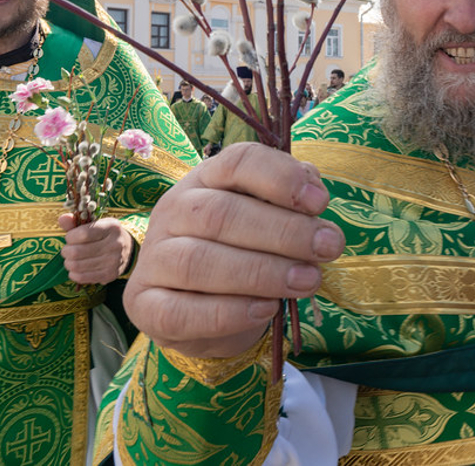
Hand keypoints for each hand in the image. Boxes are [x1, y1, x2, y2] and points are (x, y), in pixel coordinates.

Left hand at [59, 215, 133, 284]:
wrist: (127, 250)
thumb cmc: (104, 235)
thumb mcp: (94, 224)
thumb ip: (76, 222)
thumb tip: (62, 219)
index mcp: (111, 227)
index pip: (83, 234)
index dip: (70, 237)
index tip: (70, 237)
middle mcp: (115, 243)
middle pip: (76, 252)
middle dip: (66, 251)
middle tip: (68, 250)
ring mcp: (114, 260)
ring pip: (77, 265)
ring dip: (69, 263)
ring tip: (72, 260)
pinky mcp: (110, 274)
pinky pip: (82, 277)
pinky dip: (73, 274)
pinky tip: (76, 269)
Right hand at [122, 143, 344, 358]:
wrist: (207, 309)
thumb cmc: (248, 250)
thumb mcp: (271, 218)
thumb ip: (292, 202)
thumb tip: (314, 196)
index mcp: (206, 179)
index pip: (238, 162)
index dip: (281, 178)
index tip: (320, 202)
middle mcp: (173, 211)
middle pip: (222, 213)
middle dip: (284, 232)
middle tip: (328, 248)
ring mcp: (154, 259)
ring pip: (199, 262)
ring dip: (262, 272)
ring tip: (308, 281)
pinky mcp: (146, 306)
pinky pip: (181, 312)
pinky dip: (228, 312)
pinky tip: (266, 309)